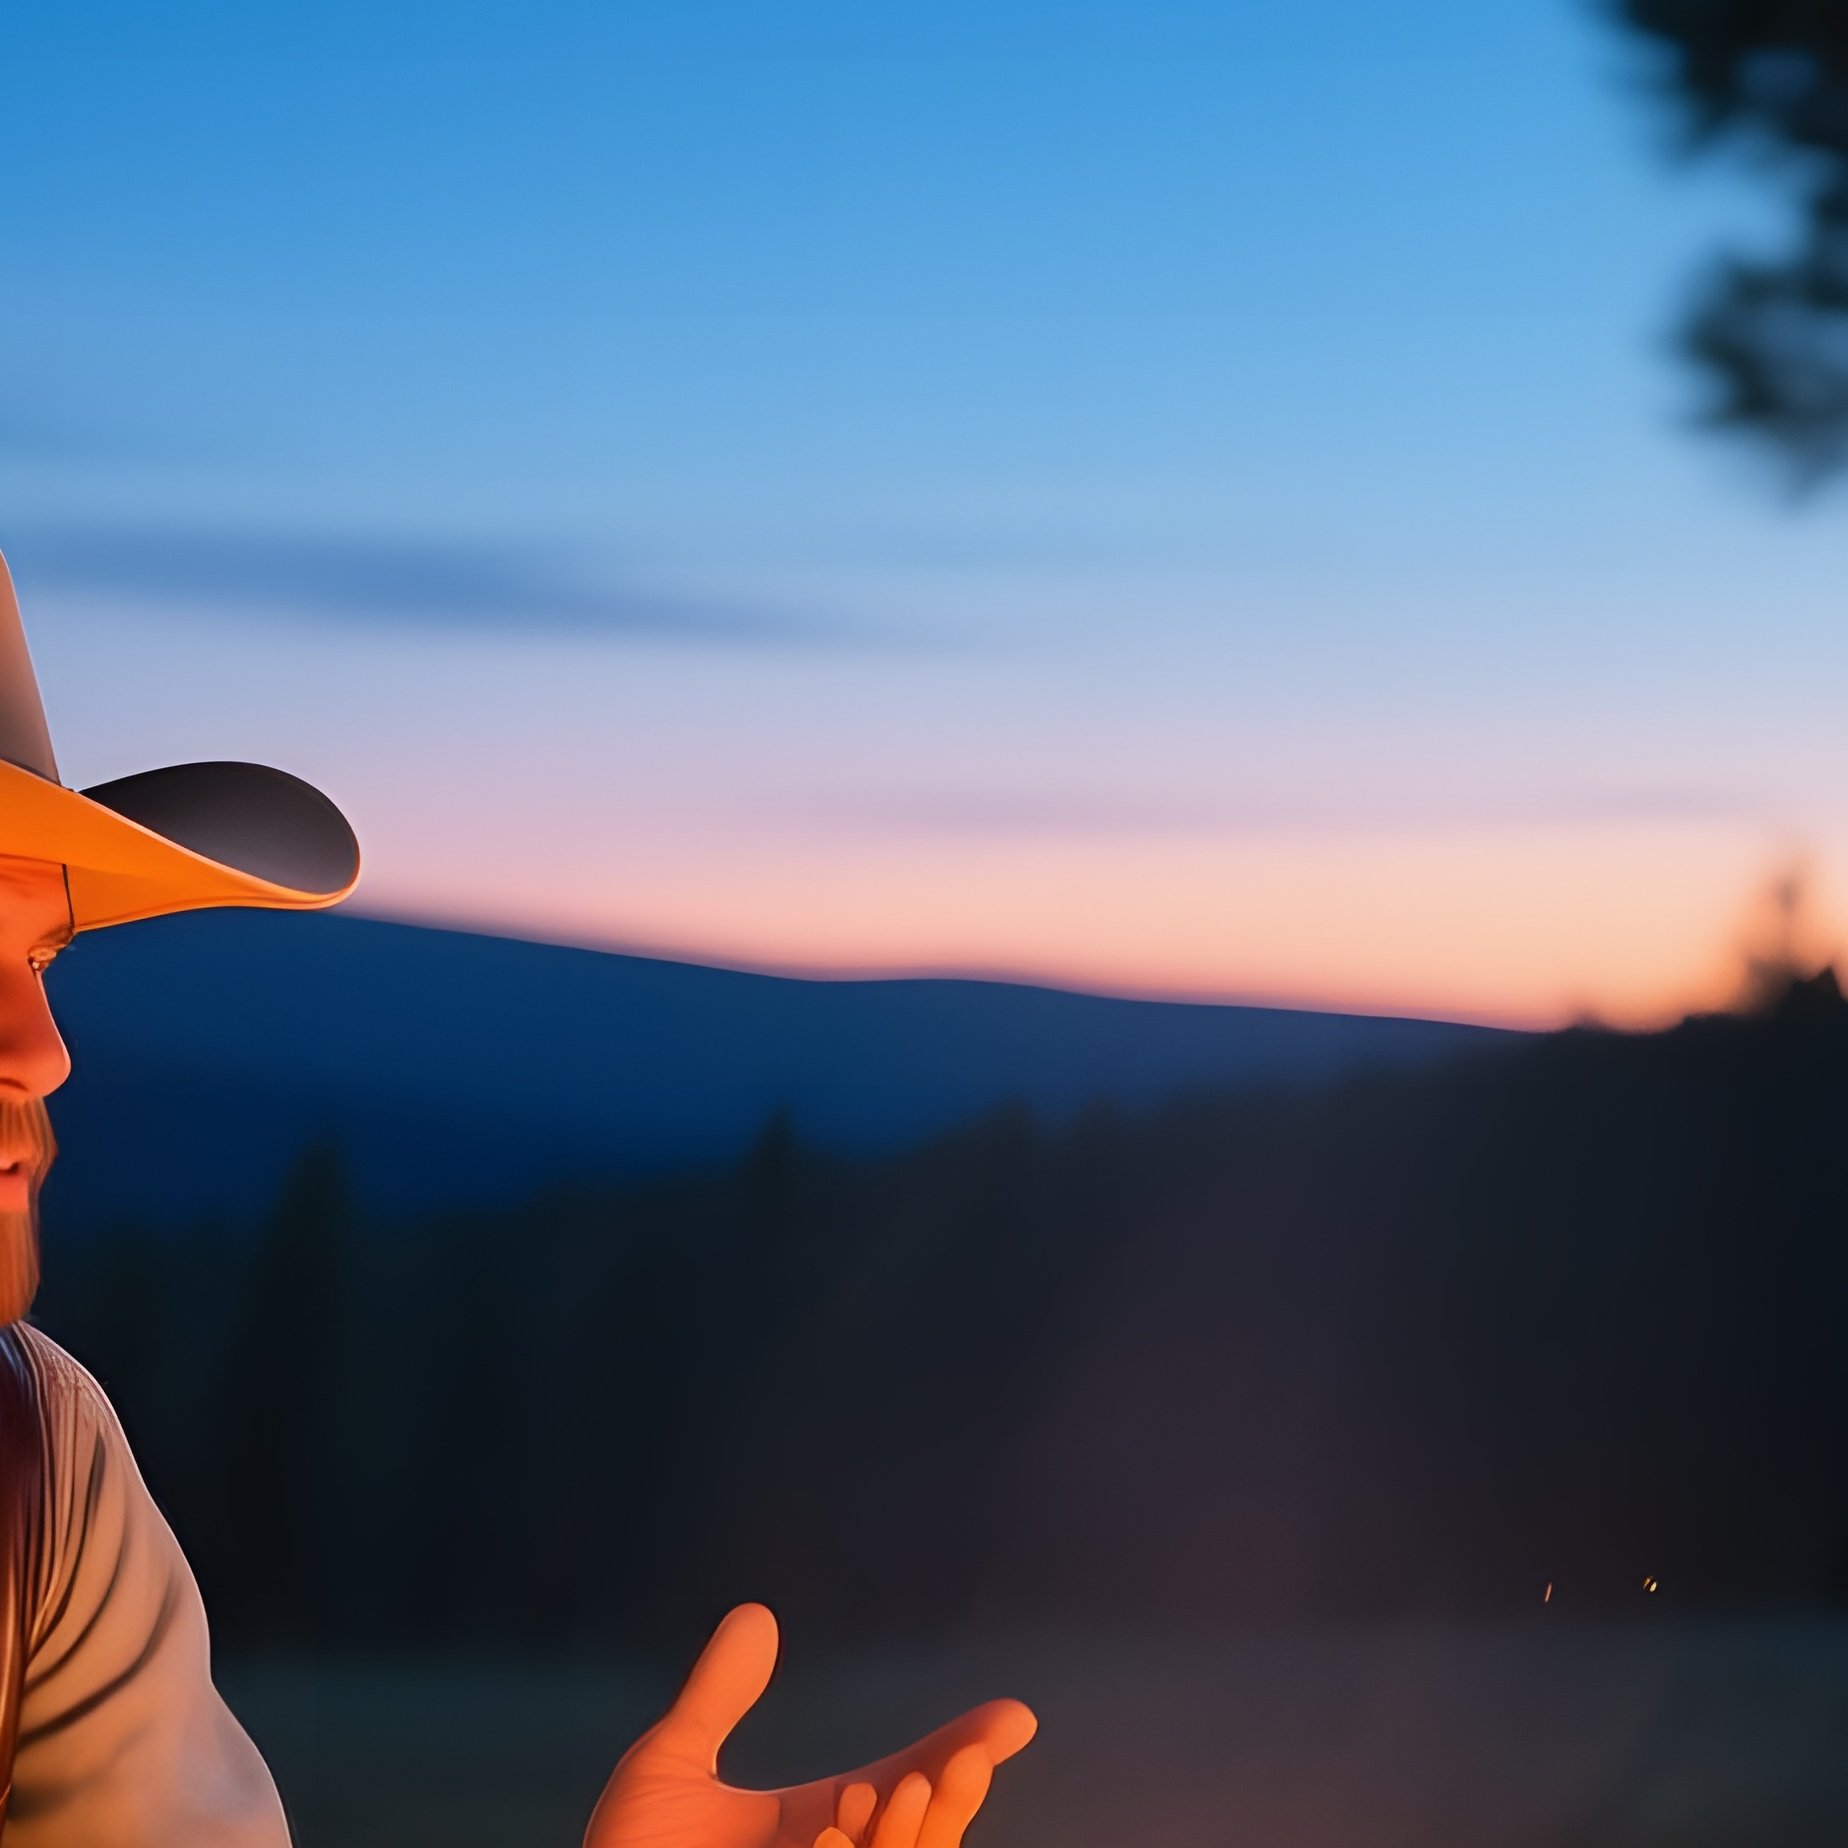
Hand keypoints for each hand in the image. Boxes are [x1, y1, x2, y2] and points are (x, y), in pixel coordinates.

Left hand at [583, 1604, 1035, 1847]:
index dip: (958, 1752)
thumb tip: (757, 1615)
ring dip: (914, 1839)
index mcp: (816, 1829)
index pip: (904, 1786)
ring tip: (905, 1788)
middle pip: (922, 1836)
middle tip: (968, 1757)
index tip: (1014, 1716)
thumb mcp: (669, 1771)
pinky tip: (836, 1838)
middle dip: (954, 1798)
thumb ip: (717, 1697)